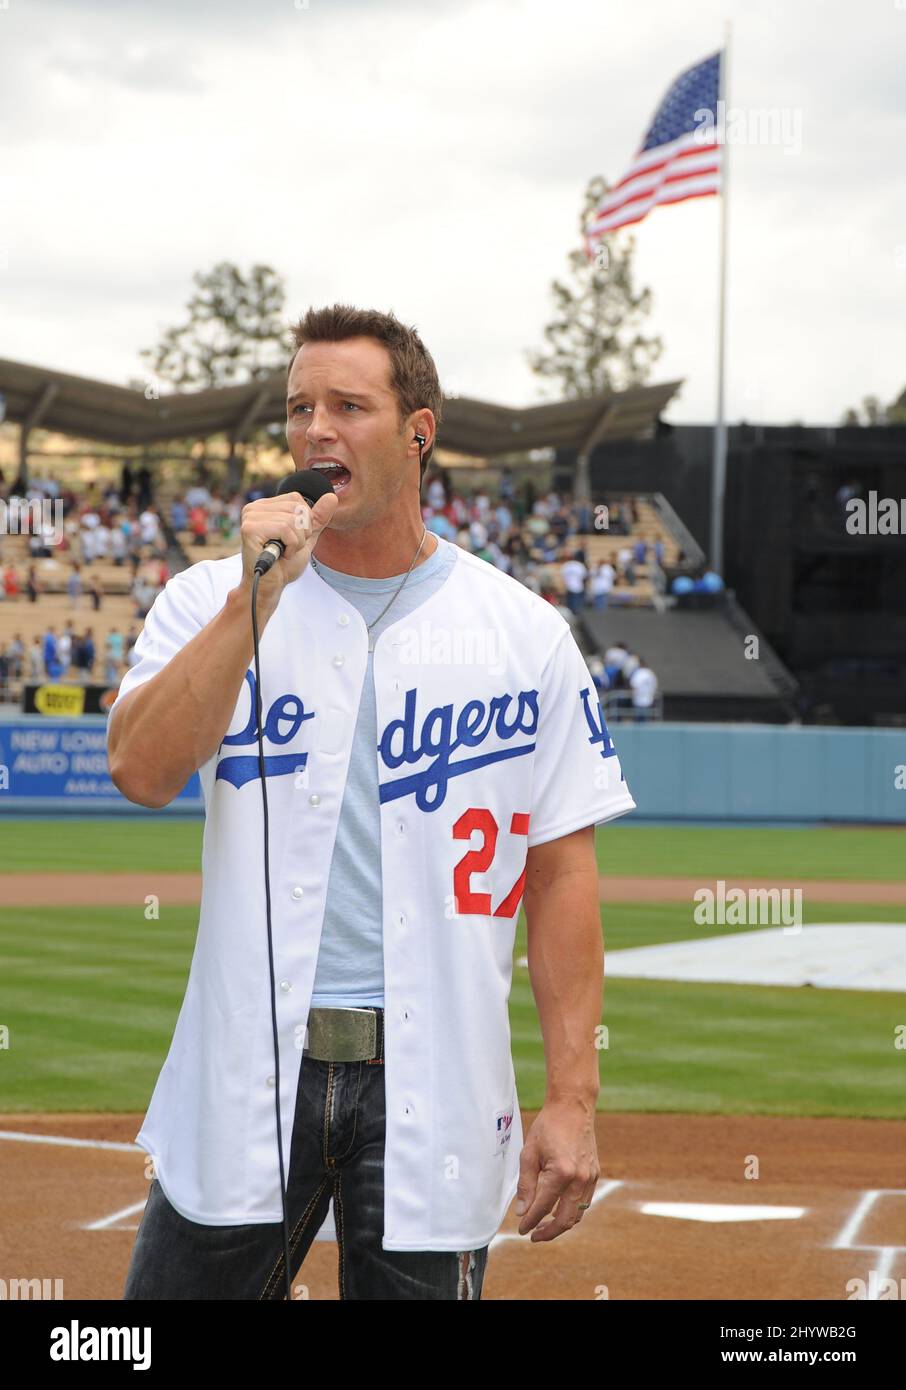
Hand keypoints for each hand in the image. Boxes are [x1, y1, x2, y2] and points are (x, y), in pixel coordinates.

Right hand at [237, 489, 337, 602]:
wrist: (271, 586)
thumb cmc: (284, 564)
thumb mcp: (306, 537)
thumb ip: (318, 517)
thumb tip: (332, 497)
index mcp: (265, 506)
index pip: (296, 499)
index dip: (304, 521)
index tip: (292, 539)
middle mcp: (254, 508)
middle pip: (297, 508)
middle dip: (302, 533)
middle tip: (288, 548)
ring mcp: (250, 517)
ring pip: (293, 520)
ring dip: (297, 542)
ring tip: (284, 552)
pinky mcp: (250, 528)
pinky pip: (285, 529)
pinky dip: (291, 546)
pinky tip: (280, 555)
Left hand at [514, 1098, 598, 1241]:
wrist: (572, 1107)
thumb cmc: (548, 1127)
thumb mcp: (529, 1153)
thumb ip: (526, 1185)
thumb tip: (522, 1211)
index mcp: (561, 1173)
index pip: (543, 1207)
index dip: (530, 1221)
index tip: (521, 1228)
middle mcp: (579, 1179)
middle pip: (565, 1219)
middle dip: (548, 1232)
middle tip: (533, 1235)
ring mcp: (590, 1178)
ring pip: (577, 1214)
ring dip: (561, 1224)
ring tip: (544, 1225)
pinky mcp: (595, 1174)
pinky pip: (584, 1202)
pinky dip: (572, 1211)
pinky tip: (558, 1209)